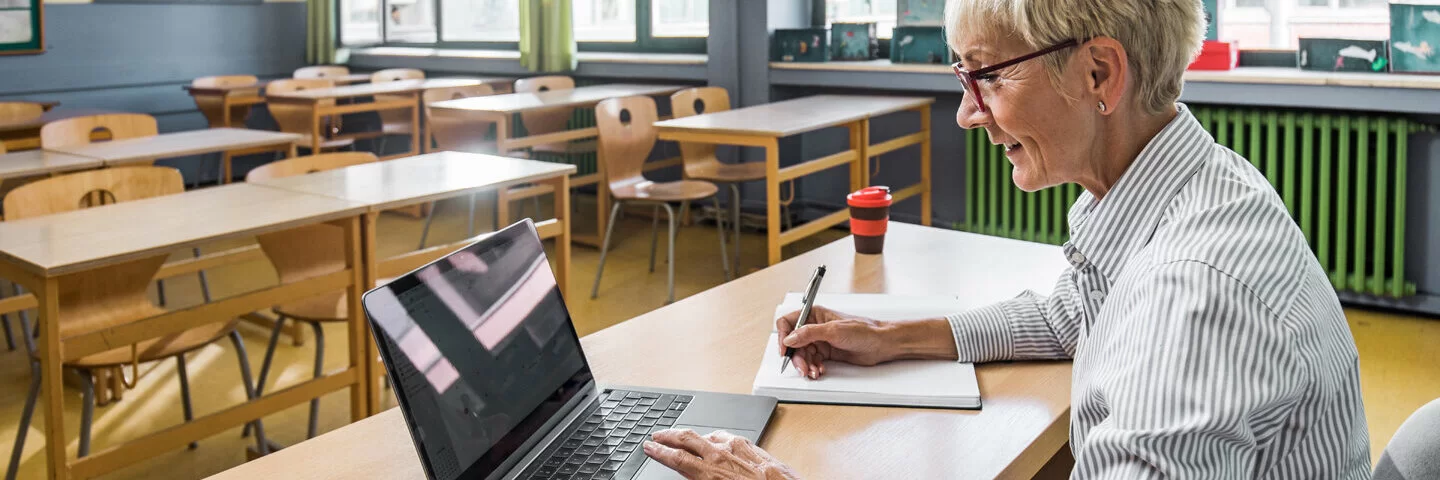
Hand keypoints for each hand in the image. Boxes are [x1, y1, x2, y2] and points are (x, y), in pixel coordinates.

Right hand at [643, 429, 800, 479]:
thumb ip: (703, 479)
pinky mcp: (755, 447)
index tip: (649, 447)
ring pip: (709, 435)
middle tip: (657, 435)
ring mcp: (741, 448)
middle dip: (669, 435)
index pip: (677, 459)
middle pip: (688, 438)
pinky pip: (730, 437)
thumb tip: (690, 473)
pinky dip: (717, 438)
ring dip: (693, 435)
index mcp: (712, 474)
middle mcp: (724, 456)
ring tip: (683, 438)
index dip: (659, 452)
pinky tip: (716, 440)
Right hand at [776, 306, 896, 378]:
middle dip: (796, 357)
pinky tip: (819, 371)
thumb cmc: (864, 330)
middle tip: (802, 368)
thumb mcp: (833, 331)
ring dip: (805, 365)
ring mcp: (820, 340)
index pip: (788, 322)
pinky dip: (813, 368)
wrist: (881, 344)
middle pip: (793, 343)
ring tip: (813, 372)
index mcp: (814, 314)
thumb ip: (809, 334)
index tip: (784, 350)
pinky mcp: (826, 352)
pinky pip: (812, 361)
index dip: (782, 336)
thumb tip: (789, 338)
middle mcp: (814, 327)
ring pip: (802, 354)